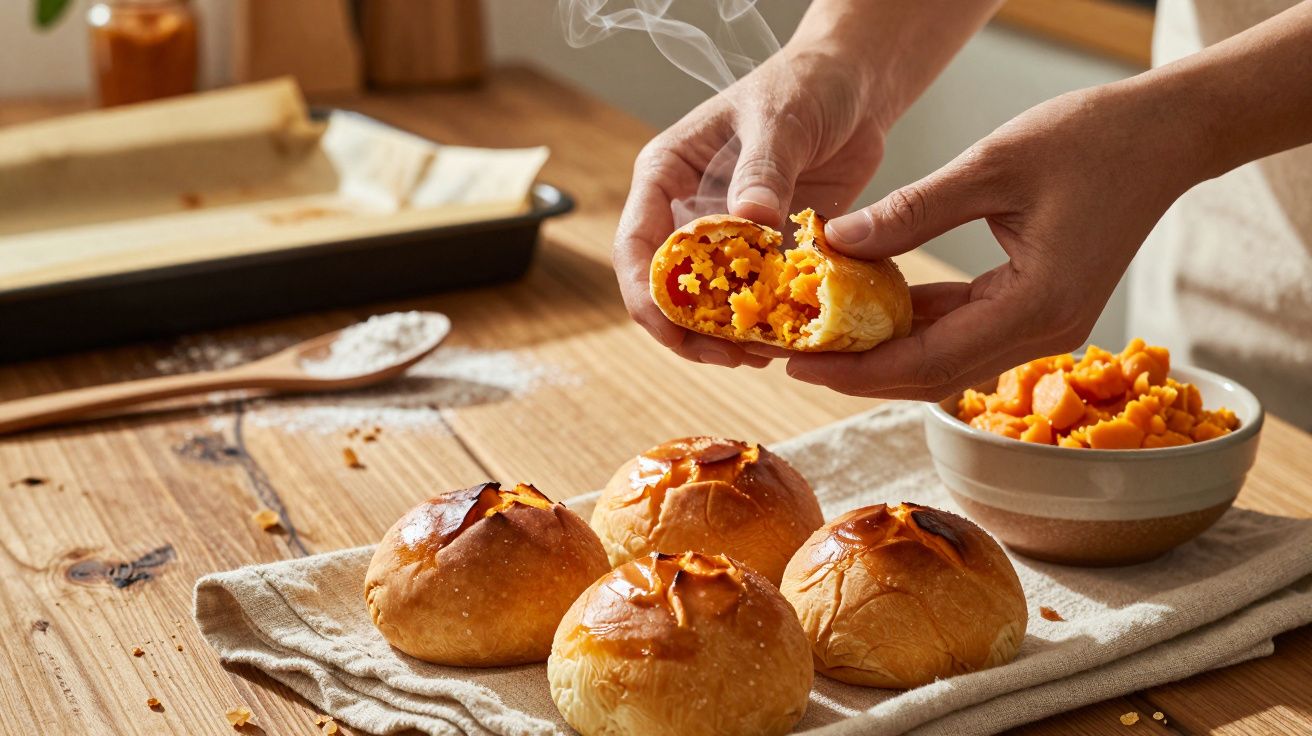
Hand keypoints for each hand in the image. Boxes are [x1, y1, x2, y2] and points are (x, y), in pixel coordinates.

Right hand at [612, 46, 887, 367]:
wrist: (855, 85)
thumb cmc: (807, 84)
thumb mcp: (782, 120)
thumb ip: (764, 169)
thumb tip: (749, 220)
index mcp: (667, 174)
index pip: (637, 245)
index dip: (648, 296)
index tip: (674, 330)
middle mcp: (687, 210)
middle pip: (668, 288)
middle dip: (691, 330)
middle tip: (732, 358)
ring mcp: (726, 234)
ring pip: (711, 301)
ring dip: (731, 335)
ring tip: (765, 355)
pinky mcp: (766, 249)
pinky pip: (758, 296)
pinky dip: (769, 321)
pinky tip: (791, 337)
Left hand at [787, 84, 1201, 398]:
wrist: (1167, 134)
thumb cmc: (1091, 139)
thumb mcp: (989, 167)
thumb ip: (911, 212)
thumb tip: (837, 243)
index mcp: (1036, 307)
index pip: (929, 361)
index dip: (858, 370)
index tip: (800, 366)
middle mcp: (1044, 332)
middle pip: (933, 375)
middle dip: (861, 373)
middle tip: (796, 361)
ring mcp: (1045, 325)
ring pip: (947, 359)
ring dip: (885, 353)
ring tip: (822, 340)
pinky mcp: (1039, 307)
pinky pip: (966, 330)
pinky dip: (918, 325)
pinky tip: (872, 308)